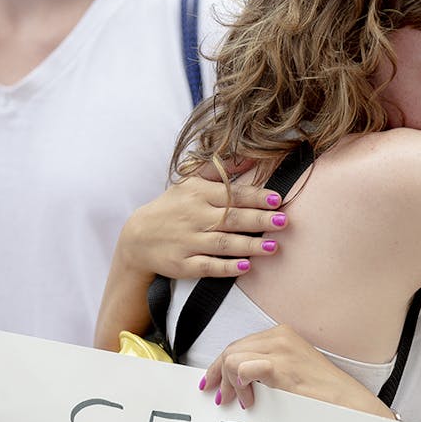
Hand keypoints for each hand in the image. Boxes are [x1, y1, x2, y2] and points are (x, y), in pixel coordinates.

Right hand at [116, 160, 288, 282]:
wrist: (137, 238)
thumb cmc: (172, 207)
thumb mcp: (191, 182)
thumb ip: (220, 169)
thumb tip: (251, 154)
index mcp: (197, 194)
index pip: (231, 194)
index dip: (255, 197)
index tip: (277, 199)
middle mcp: (193, 217)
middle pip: (231, 218)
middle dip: (258, 220)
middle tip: (283, 221)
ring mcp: (187, 242)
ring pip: (222, 243)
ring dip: (249, 245)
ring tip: (273, 246)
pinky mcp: (182, 264)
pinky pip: (207, 266)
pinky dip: (226, 267)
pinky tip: (245, 266)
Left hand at [198, 326, 389, 418]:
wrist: (349, 403)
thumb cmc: (324, 392)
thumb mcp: (292, 370)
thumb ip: (266, 367)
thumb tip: (237, 379)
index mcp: (283, 334)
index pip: (240, 344)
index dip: (220, 365)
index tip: (212, 382)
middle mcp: (280, 337)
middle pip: (231, 349)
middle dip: (218, 374)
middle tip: (220, 398)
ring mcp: (281, 350)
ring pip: (231, 358)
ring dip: (229, 383)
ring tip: (243, 402)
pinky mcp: (281, 367)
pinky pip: (241, 368)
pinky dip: (238, 384)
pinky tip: (249, 398)